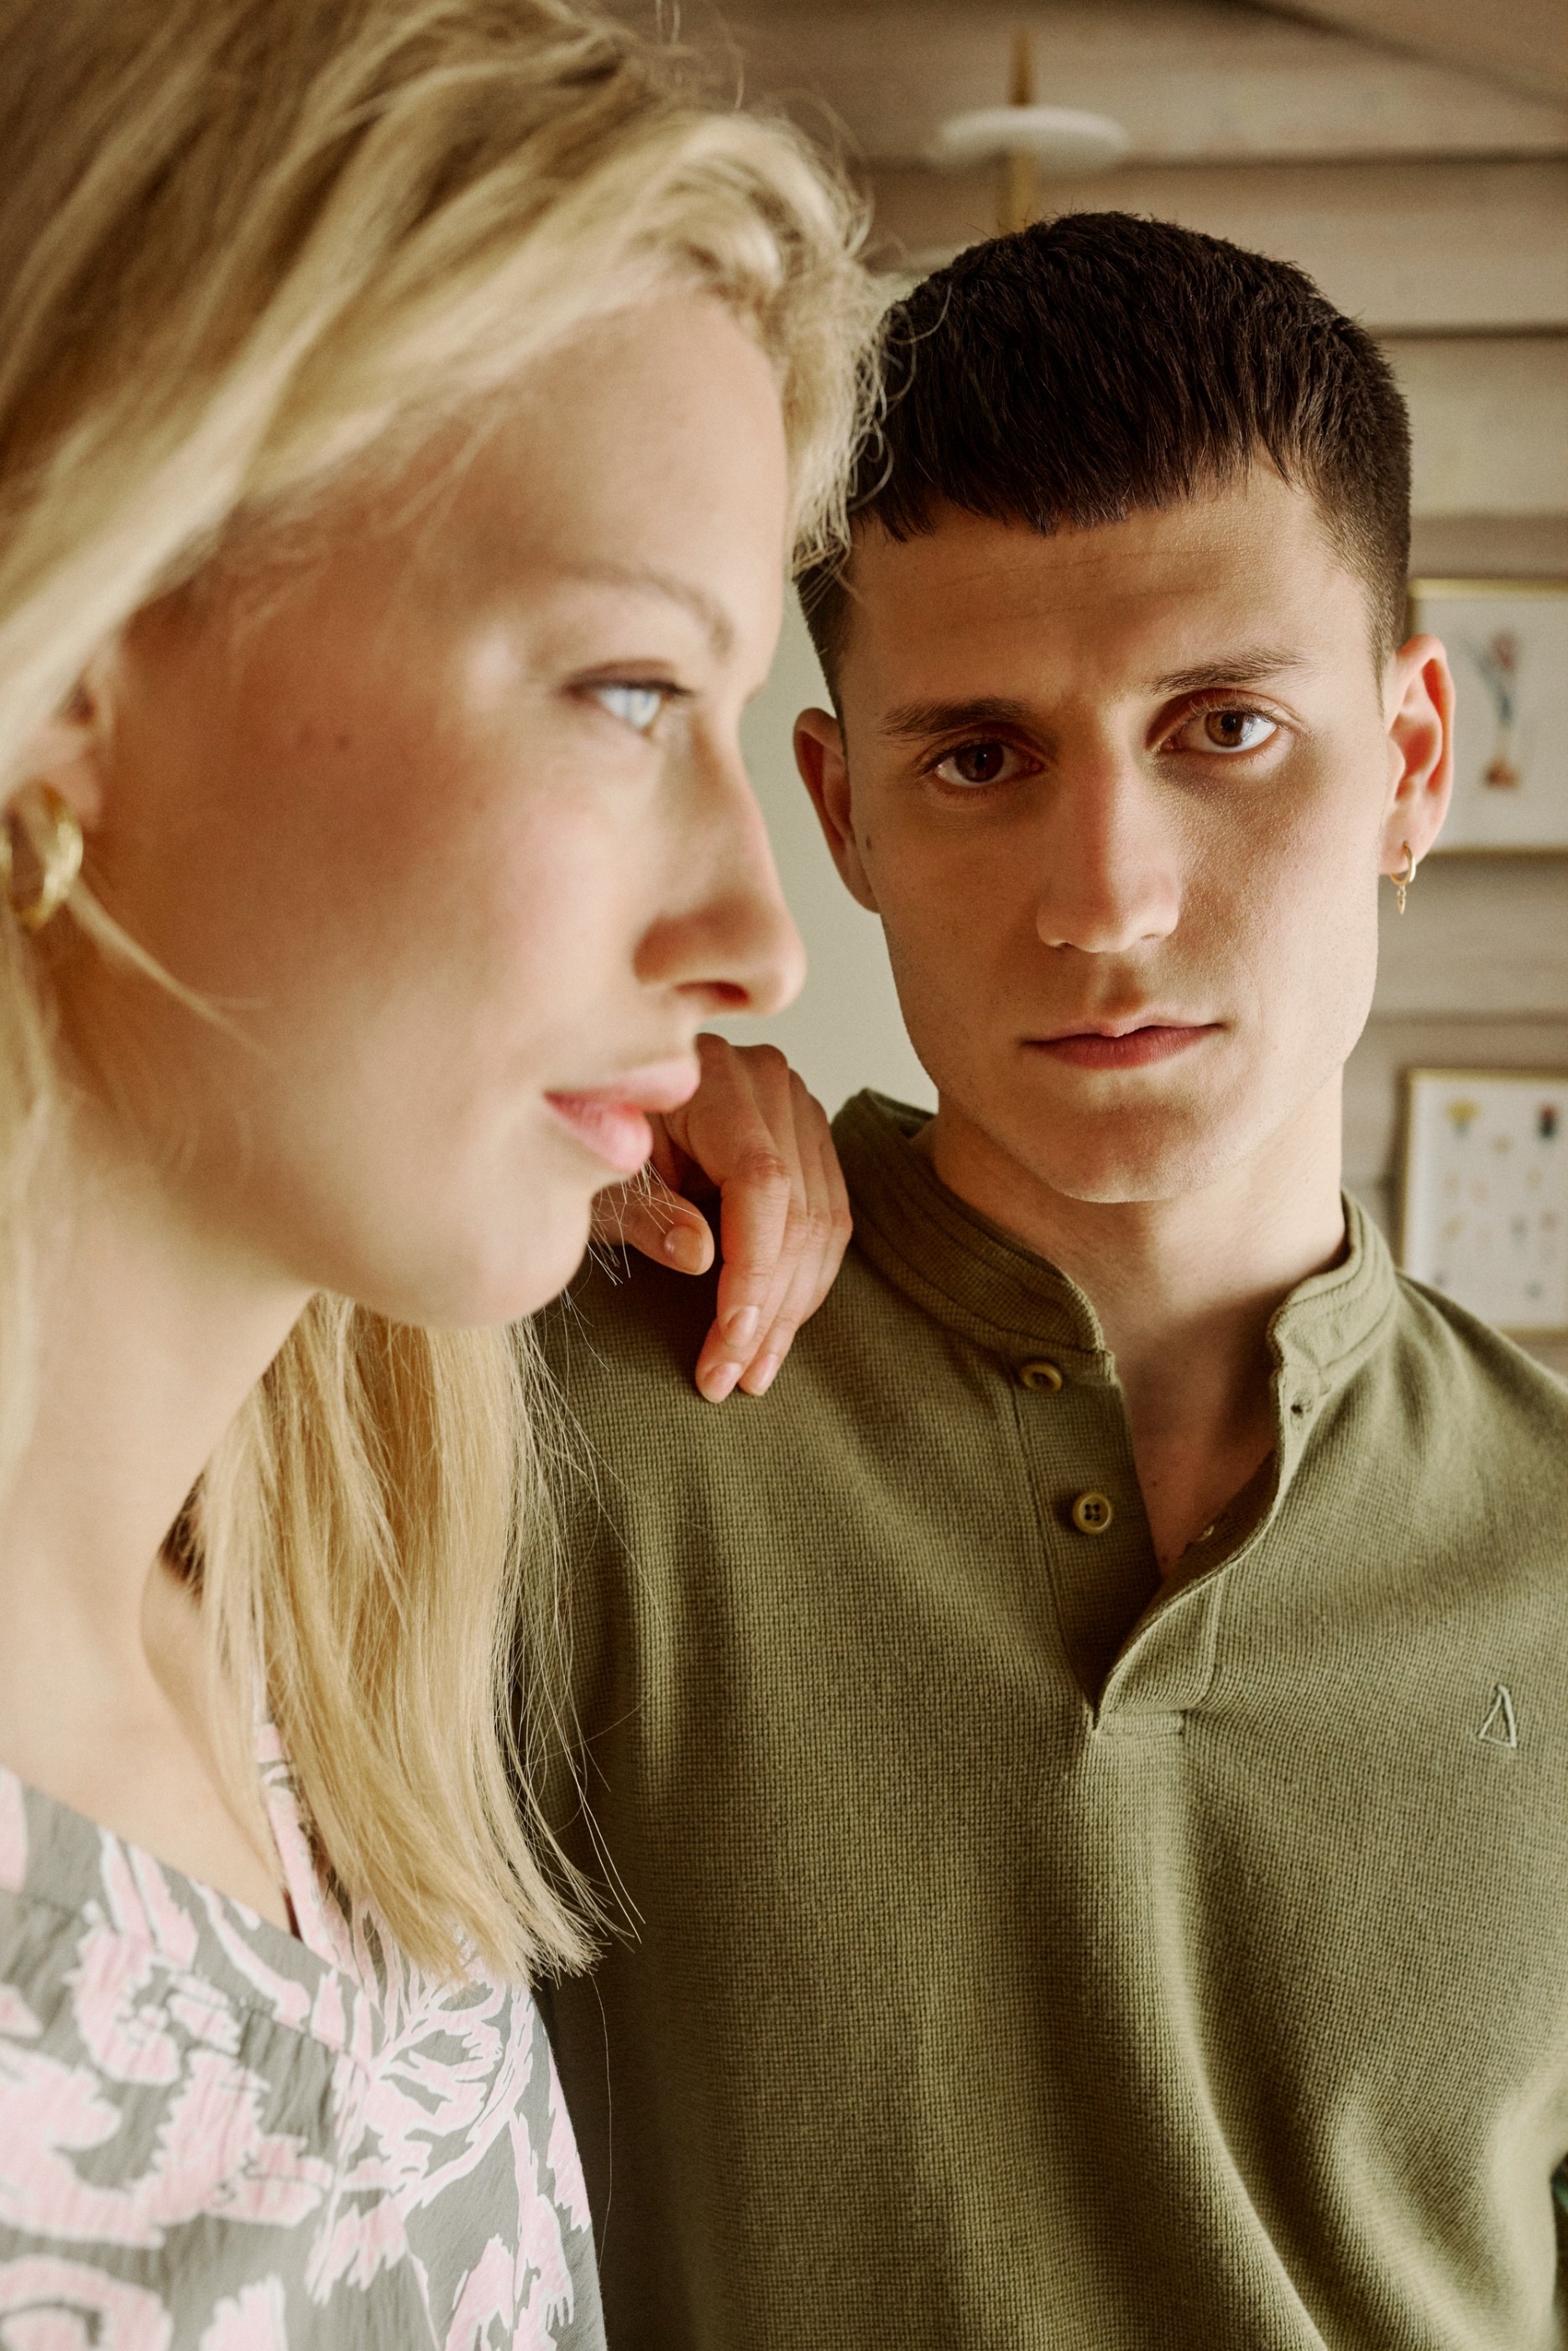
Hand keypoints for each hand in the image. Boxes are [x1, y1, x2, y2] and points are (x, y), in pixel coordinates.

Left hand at [589, 1035, 850, 1401]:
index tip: (732, 1338)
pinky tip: (773, 1331)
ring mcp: (796, 1109)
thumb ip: (647, 1213)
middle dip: (768, 1306)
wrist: (597, 1105)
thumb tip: (701, 1257)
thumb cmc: (590, 1141)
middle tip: (733, 1377)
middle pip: (799, 1208)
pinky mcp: (805, 1141)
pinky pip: (826, 1220)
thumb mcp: (600, 1182)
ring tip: (752, 1371)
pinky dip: (802, 1282)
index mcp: (714, 1078)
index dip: (754, 1269)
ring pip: (822, 1223)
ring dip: (790, 1308)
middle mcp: (768, 1083)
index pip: (760, 1181)